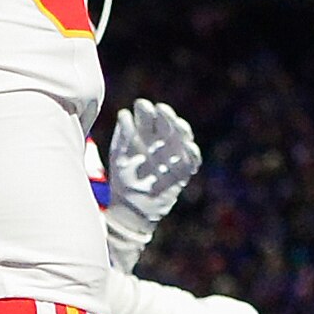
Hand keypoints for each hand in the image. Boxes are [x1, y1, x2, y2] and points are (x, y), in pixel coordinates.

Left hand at [104, 100, 201, 251]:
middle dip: (165, 116)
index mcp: (145, 137)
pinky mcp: (182, 173)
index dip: (147, 111)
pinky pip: (191, 161)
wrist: (131, 208)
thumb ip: (123, 136)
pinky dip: (193, 154)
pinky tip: (189, 146)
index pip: (149, 118)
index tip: (142, 105)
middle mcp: (161, 144)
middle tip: (160, 109)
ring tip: (177, 124)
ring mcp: (173, 157)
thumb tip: (123, 114)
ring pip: (182, 139)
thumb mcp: (120, 155)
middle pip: (167, 125)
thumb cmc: (123, 179)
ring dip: (181, 130)